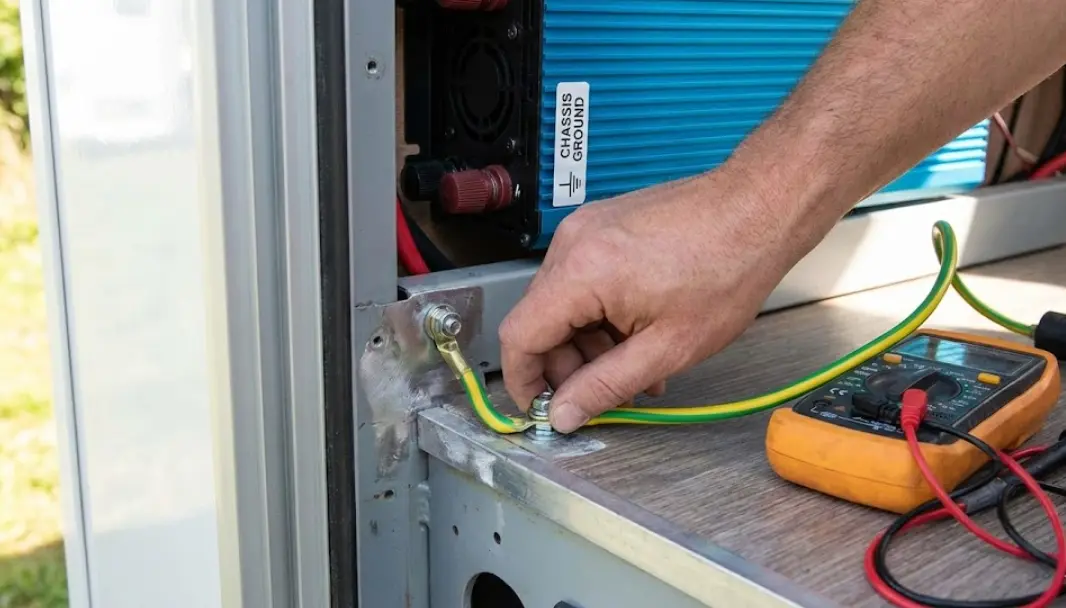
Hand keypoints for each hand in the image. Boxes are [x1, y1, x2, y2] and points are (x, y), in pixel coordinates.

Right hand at [498, 167, 815, 432]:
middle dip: (567, 365)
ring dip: (589, 343)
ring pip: (563, 303)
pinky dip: (601, 313)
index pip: (519, 336)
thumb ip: (606, 386)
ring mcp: (586, 228)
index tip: (539, 408)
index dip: (523, 380)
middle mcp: (573, 243)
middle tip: (604, 394)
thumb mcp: (668, 348)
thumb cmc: (729, 267)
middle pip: (540, 320)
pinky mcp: (603, 225)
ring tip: (636, 367)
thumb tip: (564, 413)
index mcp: (581, 272)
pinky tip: (638, 334)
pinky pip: (583, 280)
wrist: (760, 208)